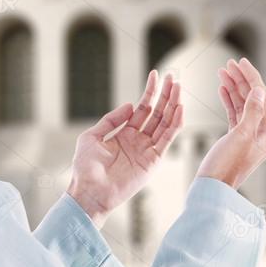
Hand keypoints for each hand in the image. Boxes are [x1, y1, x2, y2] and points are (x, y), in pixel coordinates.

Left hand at [67, 70, 182, 228]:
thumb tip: (131, 104)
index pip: (142, 108)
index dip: (150, 92)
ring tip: (179, 88)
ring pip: (165, 123)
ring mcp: (147, 150)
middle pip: (157, 113)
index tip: (155, 75)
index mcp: (124, 133)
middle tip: (174, 77)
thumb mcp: (92, 136)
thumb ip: (111, 119)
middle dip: (166, 95)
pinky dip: (175, 125)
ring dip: (173, 105)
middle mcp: (138, 140)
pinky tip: (179, 109)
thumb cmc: (86, 167)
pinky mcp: (153, 161)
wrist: (89, 191)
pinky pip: (167, 140)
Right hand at [196, 57, 265, 188]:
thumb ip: (251, 112)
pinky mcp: (234, 139)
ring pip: (242, 104)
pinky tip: (221, 89)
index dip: (251, 77)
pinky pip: (234, 114)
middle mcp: (260, 133)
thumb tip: (259, 91)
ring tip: (222, 71)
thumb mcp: (240, 136)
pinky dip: (227, 100)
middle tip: (229, 63)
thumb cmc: (225, 166)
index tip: (240, 62)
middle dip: (241, 79)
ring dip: (233, 87)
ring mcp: (247, 136)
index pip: (261, 97)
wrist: (212, 188)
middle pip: (252, 98)